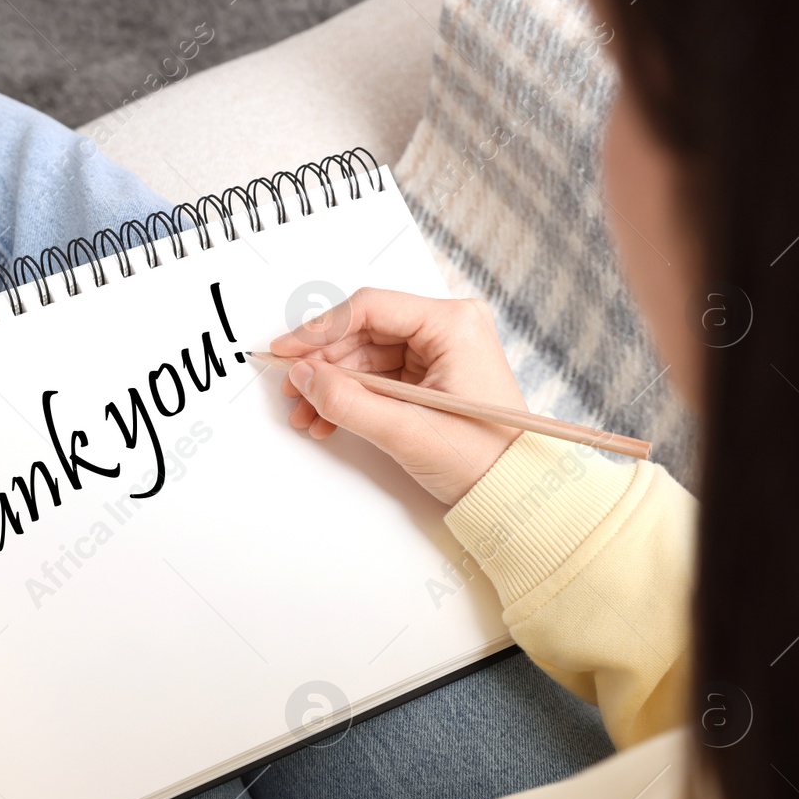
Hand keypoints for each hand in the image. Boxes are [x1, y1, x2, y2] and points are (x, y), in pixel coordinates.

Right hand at [272, 290, 524, 505]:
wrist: (510, 490)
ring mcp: (440, 350)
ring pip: (365, 355)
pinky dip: (351, 395)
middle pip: (363, 331)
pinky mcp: (432, 373)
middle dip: (323, 364)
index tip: (288, 351)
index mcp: (453, 324)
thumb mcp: (405, 431)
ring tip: (307, 414)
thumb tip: (304, 376)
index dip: (320, 329)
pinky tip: (329, 418)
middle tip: (293, 390)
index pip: (370, 308)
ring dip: (332, 384)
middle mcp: (448, 328)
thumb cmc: (480, 458)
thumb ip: (348, 401)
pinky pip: (378, 374)